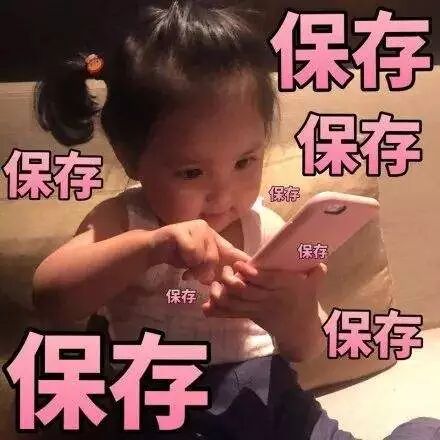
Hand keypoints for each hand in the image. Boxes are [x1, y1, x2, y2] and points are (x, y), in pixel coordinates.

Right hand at [149, 220, 250, 284]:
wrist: (152, 249)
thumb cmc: (178, 257)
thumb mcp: (200, 266)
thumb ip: (214, 271)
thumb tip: (234, 282)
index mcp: (214, 238)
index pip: (233, 250)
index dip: (242, 263)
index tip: (251, 275)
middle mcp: (207, 229)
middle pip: (215, 257)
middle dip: (205, 272)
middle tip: (196, 277)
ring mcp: (194, 227)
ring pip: (203, 256)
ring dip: (193, 268)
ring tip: (186, 270)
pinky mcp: (180, 230)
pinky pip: (191, 251)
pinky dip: (185, 261)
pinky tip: (179, 260)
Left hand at [202, 261, 326, 360]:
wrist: (301, 331)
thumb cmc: (306, 302)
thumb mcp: (314, 287)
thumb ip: (316, 275)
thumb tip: (321, 264)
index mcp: (286, 288)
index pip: (269, 281)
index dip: (253, 274)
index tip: (240, 265)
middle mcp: (270, 300)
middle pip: (248, 293)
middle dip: (232, 282)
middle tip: (224, 271)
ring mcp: (259, 310)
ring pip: (238, 304)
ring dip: (223, 296)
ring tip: (214, 286)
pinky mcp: (250, 316)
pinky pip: (233, 314)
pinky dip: (219, 312)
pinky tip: (206, 309)